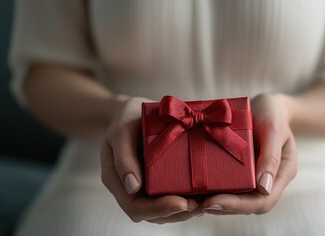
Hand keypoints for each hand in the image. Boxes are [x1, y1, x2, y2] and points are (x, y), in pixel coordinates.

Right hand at [100, 96, 200, 223]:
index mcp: (117, 180)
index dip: (158, 210)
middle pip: (154, 214)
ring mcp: (149, 186)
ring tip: (207, 202)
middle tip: (201, 205)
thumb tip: (133, 187)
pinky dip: (190, 197)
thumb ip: (123, 157)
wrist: (138, 110)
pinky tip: (206, 192)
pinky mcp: (163, 180)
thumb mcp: (121, 130)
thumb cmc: (127, 117)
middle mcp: (133, 188)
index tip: (181, 203)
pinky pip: (175, 194)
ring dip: (187, 209)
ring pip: (167, 209)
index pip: (135, 207)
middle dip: (178, 212)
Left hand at [202, 94, 297, 214]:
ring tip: (194, 201)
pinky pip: (230, 186)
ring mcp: (254, 177)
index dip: (238, 205)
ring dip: (217, 203)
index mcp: (282, 173)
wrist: (265, 104)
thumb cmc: (272, 113)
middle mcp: (268, 180)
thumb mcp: (273, 128)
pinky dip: (215, 190)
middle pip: (248, 205)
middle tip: (198, 204)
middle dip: (224, 207)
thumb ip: (271, 156)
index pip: (263, 201)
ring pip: (238, 200)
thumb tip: (263, 188)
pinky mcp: (242, 172)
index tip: (213, 202)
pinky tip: (197, 189)